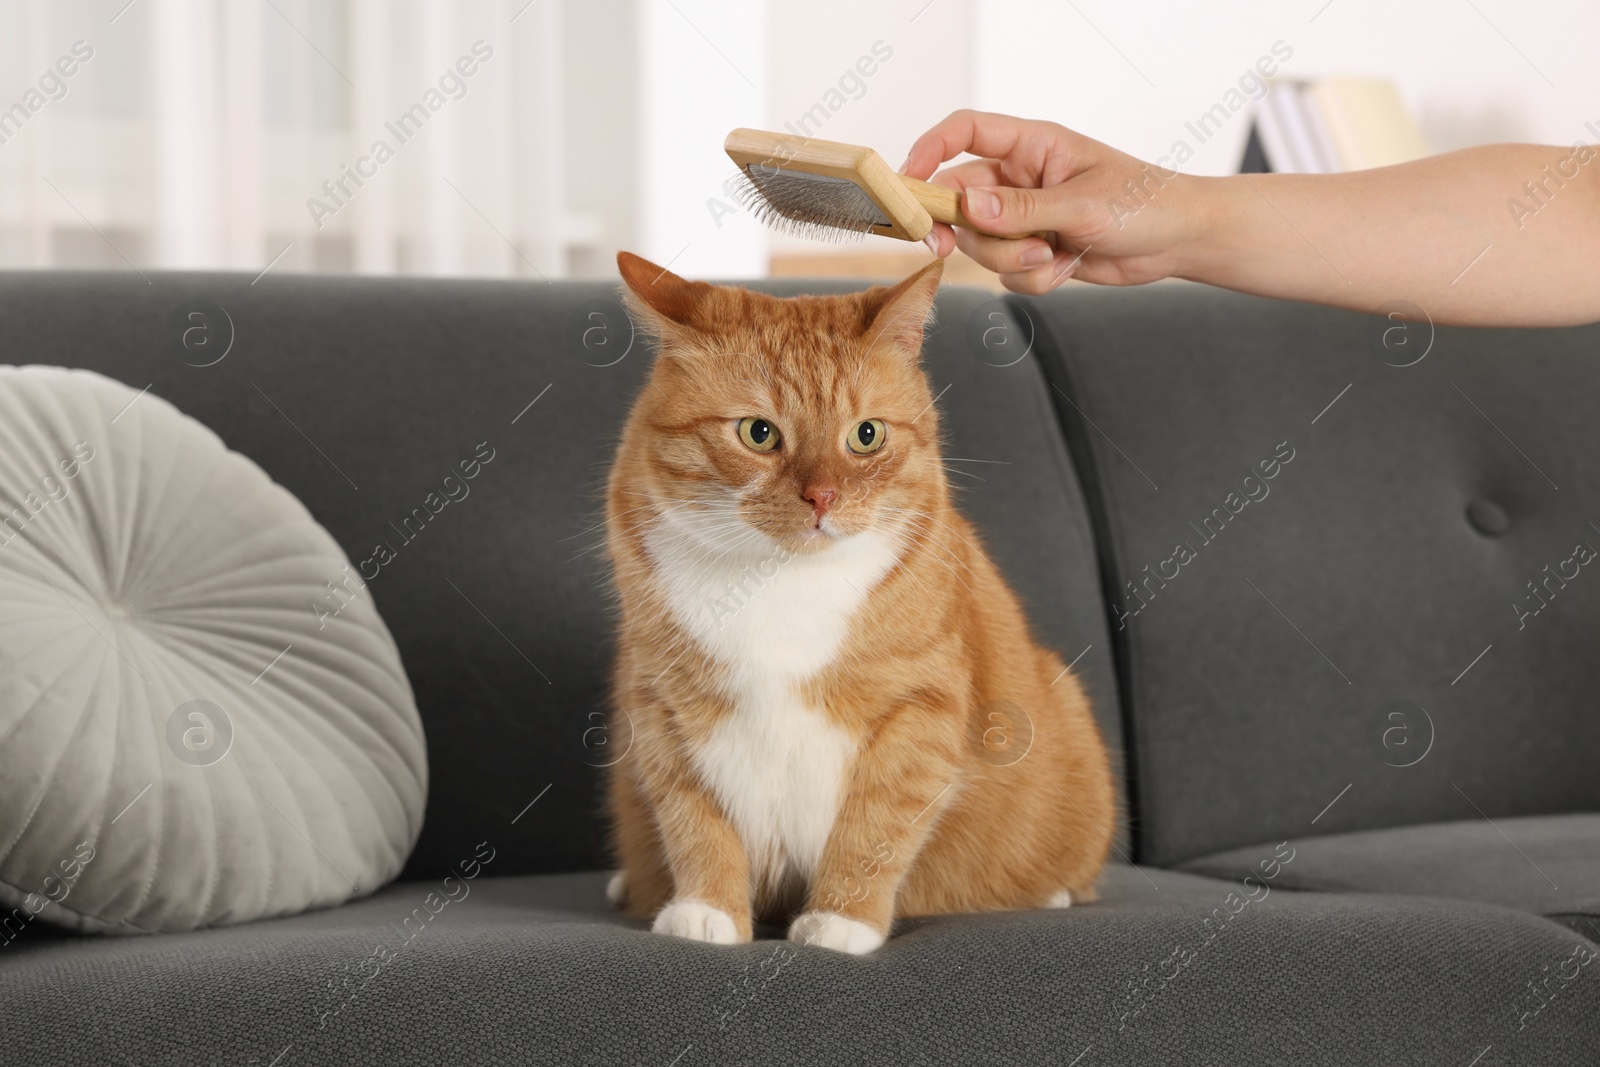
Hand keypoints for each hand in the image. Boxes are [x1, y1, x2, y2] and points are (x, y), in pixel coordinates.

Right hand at [901, 109, 1213, 294]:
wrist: (1178, 241)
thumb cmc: (1144, 203)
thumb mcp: (1081, 205)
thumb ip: (1021, 209)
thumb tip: (968, 206)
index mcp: (1032, 146)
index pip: (965, 133)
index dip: (929, 150)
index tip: (908, 183)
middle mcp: (1021, 179)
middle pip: (960, 200)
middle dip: (964, 230)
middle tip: (948, 249)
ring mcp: (1025, 217)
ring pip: (982, 244)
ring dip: (1009, 260)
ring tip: (1051, 257)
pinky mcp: (1035, 251)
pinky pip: (1007, 273)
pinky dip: (1032, 279)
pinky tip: (1066, 268)